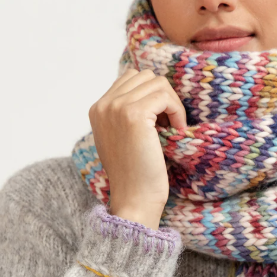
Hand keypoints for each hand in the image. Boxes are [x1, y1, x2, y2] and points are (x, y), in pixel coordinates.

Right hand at [88, 68, 186, 229]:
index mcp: (98, 110)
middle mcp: (104, 105)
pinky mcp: (133, 114)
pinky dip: (177, 111)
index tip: (162, 123)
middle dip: (164, 97)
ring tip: (174, 129)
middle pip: (144, 76)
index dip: (153, 97)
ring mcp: (116, 108)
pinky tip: (178, 131)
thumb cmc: (137, 178)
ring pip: (156, 82)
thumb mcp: (126, 141)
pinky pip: (165, 95)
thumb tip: (154, 94)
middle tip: (171, 125)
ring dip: (172, 103)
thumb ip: (128, 117)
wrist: (134, 201)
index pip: (131, 79)